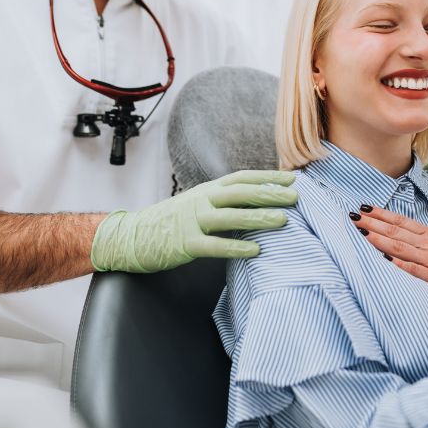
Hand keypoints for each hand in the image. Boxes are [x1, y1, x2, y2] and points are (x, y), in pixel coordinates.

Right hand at [90, 170, 296, 272]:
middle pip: (240, 193)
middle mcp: (202, 201)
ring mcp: (192, 221)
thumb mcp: (198, 203)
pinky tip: (256, 251)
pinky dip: (236, 248)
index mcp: (207, 190)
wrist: (132, 235)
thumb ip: (224, 200)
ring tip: (282, 221)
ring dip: (258, 217)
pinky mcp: (185, 243)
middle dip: (269, 194)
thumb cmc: (172, 221)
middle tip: (295, 197)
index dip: (268, 177)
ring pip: (230, 217)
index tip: (293, 178)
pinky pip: (214, 245)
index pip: (242, 178)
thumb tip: (258, 199)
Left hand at [352, 203, 427, 322]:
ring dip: (380, 240)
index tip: (364, 208)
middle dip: (373, 224)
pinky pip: (415, 271)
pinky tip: (384, 260)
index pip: (402, 222)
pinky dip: (399, 265)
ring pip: (401, 248)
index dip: (382, 215)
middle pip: (396, 233)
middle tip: (352, 216)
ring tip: (361, 232)